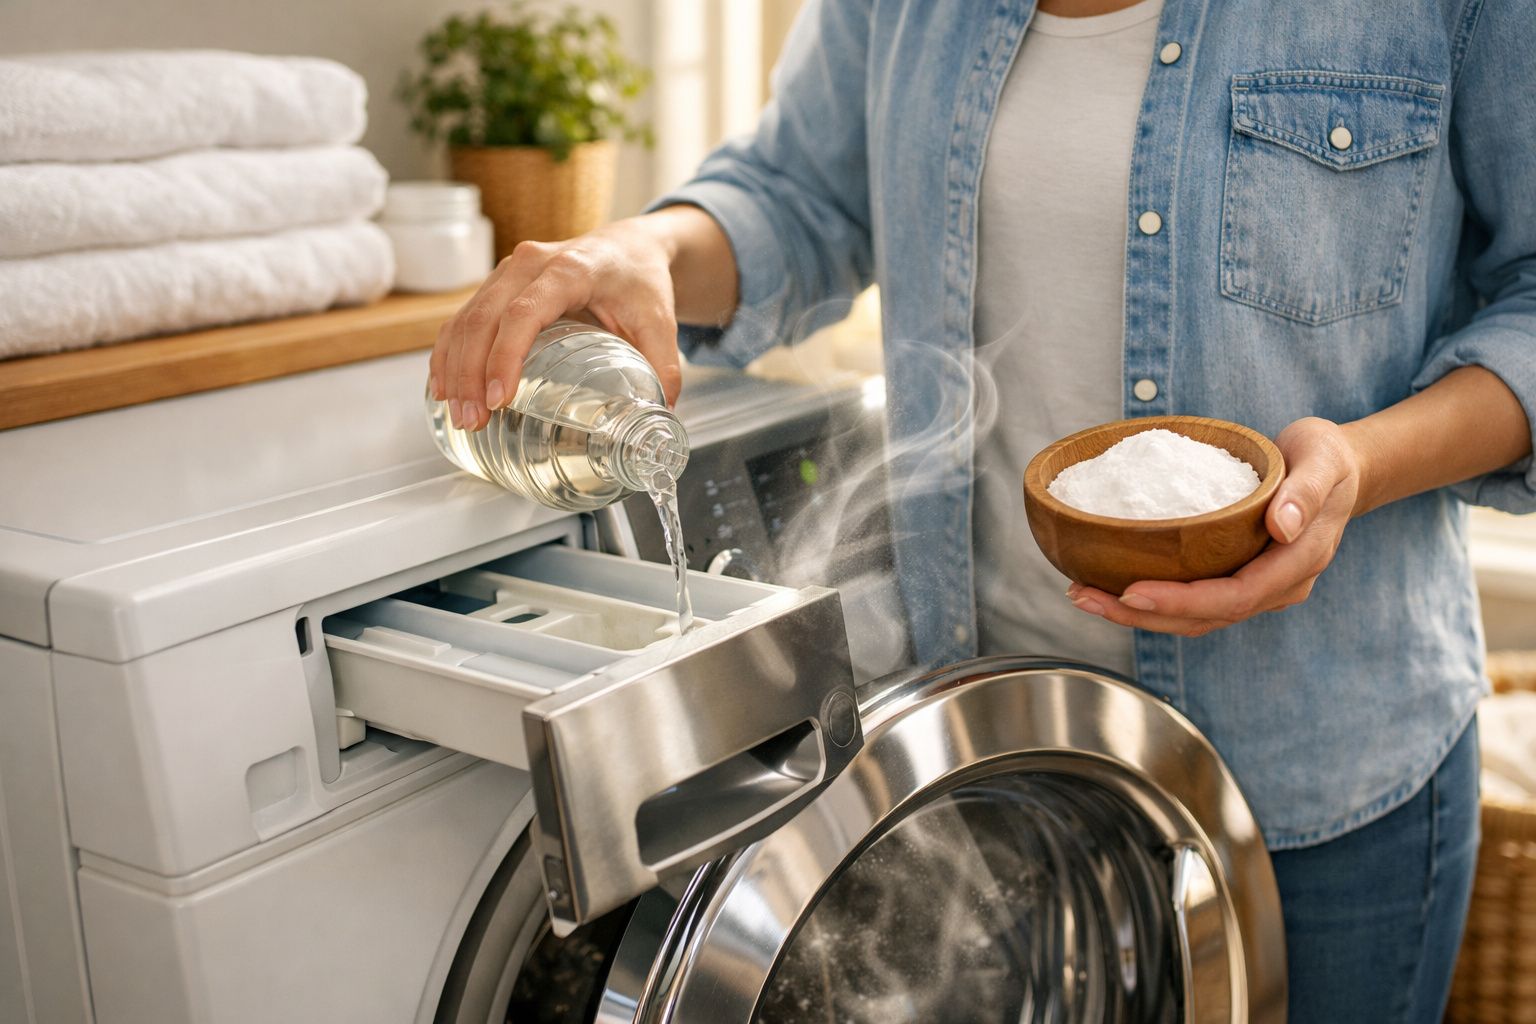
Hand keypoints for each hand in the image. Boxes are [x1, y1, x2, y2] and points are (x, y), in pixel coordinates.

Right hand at [430, 217, 682, 431]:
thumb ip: (664, 367)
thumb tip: (659, 416)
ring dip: (456, 369)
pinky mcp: (496, 285)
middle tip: (475, 420)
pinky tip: (444, 388)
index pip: (524, 312)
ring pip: (466, 319)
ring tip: (462, 416)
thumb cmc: (640, 280)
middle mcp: (530, 263)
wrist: (629, 246)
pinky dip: (449, 354)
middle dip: (472, 374)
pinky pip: (462, 318)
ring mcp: (507, 272)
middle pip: (485, 318)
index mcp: (570, 268)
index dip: (506, 355)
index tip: (501, 397)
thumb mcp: (660, 321)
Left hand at [1065, 417, 1363, 636]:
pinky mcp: (1239, 580)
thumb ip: (1305, 491)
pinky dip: (1152, 600)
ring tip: (1084, 596)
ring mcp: (1258, 589)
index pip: (1235, 596)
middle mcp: (1277, 587)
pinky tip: (1110, 586)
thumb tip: (1282, 525)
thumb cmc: (1327, 458)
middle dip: (1141, 614)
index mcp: (1298, 563)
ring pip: (1195, 618)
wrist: (1340, 470)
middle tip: (1084, 597)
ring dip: (1137, 614)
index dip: (1182, 601)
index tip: (1131, 591)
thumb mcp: (1322, 460)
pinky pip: (1193, 602)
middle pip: (1205, 617)